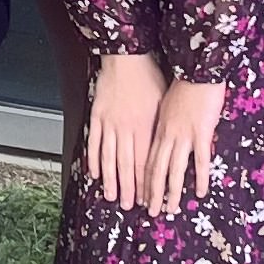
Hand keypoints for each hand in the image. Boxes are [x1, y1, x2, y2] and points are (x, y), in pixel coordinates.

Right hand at [84, 53, 162, 210]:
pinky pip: (94, 143)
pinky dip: (94, 159)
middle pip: (127, 165)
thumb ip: (162, 127)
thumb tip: (169, 148)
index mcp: (145, 127)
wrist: (125, 57)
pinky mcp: (97, 116)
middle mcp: (127, 128)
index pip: (145, 161)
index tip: (147, 196)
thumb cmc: (147, 76)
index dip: (146, 182)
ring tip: (111, 196)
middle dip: (128, 188)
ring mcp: (110, 124)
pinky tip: (95, 173)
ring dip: (110, 179)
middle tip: (128, 205)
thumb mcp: (163, 103)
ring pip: (109, 158)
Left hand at [145, 77, 226, 217]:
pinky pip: (200, 160)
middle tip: (151, 211)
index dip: (143, 181)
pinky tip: (200, 191)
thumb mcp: (165, 104)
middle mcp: (167, 135)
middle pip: (156, 169)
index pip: (147, 160)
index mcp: (157, 129)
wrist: (197, 69)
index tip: (141, 196)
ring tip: (171, 209)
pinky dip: (200, 178)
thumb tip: (163, 136)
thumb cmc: (183, 84)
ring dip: (171, 192)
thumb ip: (164, 123)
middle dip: (152, 193)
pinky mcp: (202, 133)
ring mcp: (184, 135)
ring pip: (174, 169)